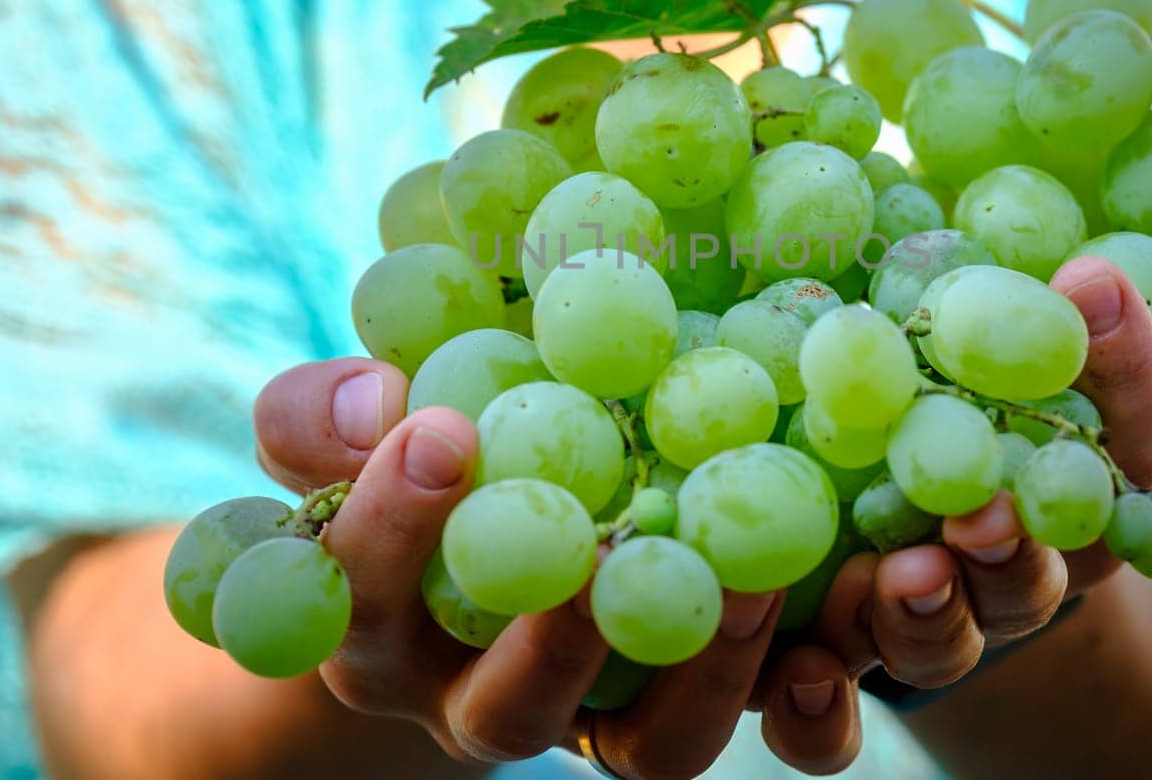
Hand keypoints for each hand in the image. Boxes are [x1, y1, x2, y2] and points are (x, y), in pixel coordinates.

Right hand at [254, 359, 802, 778]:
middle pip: (509, 712)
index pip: (356, 599)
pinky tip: (828, 654)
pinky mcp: (701, 702)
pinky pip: (766, 736)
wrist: (498, 515)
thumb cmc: (417, 453)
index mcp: (380, 627)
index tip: (442, 430)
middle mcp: (482, 696)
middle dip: (554, 639)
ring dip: (704, 675)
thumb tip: (376, 405)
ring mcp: (601, 715)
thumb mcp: (352, 429)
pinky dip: (806, 713)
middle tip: (604, 545)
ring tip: (747, 583)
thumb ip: (324, 414)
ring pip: (650, 748)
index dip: (390, 527)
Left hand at [752, 247, 1151, 771]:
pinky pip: (835, 716)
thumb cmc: (1023, 416)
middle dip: (1015, 546)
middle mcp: (1015, 577)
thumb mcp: (1086, 365)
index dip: (1126, 374)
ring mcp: (931, 627)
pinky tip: (810, 675)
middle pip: (1030, 579)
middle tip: (987, 511)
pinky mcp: (843, 661)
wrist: (940, 535)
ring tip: (901, 573)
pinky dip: (823, 711)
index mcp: (1085, 501)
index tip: (1093, 281)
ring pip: (941, 647)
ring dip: (929, 614)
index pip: (1129, 444)